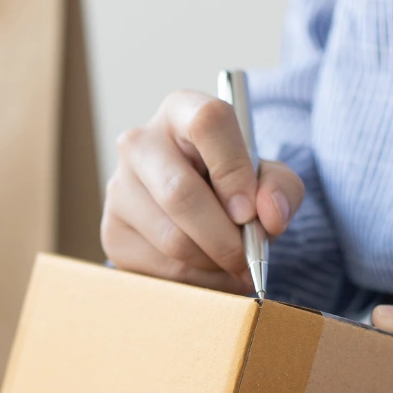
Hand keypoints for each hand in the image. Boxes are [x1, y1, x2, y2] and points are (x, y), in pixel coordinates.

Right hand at [102, 90, 303, 291]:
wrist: (190, 210)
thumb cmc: (230, 184)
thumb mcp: (266, 177)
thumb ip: (280, 188)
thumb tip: (269, 218)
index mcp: (181, 111)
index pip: (207, 123)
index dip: (234, 170)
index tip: (248, 212)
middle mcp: (139, 143)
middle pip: (180, 193)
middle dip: (224, 238)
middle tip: (248, 259)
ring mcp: (118, 189)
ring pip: (172, 239)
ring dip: (213, 264)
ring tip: (232, 266)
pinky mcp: (112, 233)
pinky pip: (160, 269)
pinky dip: (196, 281)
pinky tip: (209, 271)